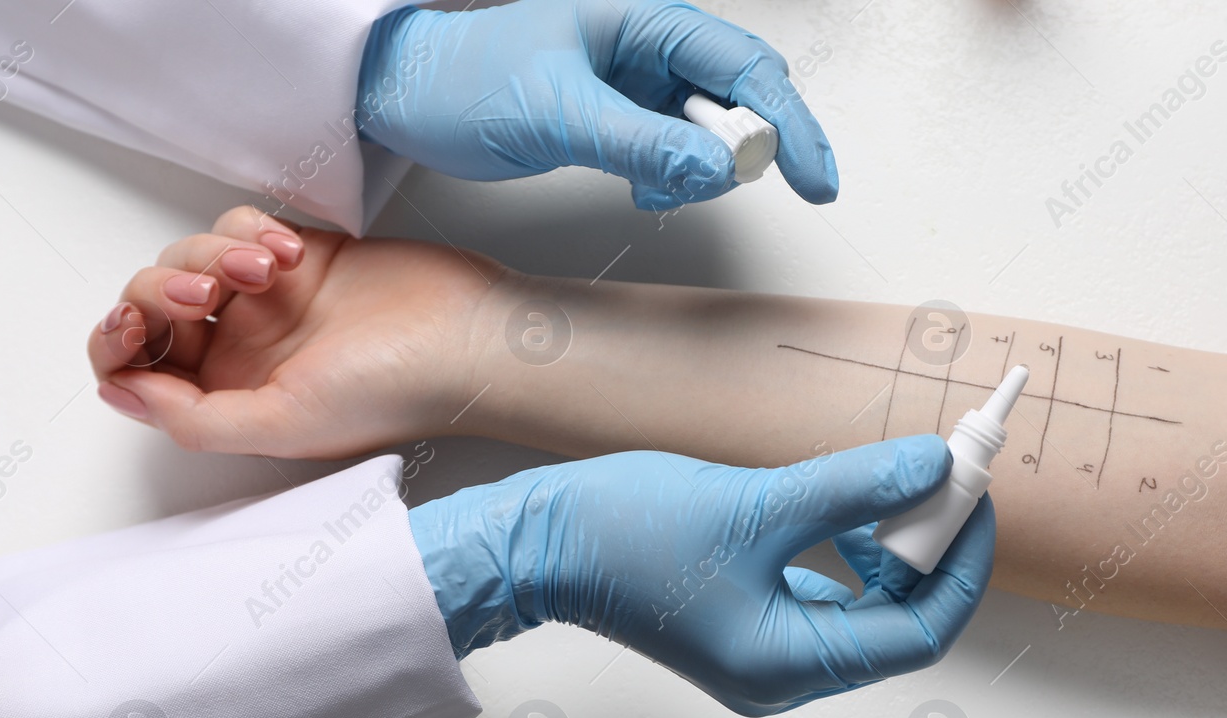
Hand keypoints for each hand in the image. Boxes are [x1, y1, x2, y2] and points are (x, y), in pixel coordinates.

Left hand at [86, 207, 496, 458]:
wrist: (465, 335)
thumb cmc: (392, 391)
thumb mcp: (283, 424)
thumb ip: (195, 419)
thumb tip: (121, 394)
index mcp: (229, 401)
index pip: (136, 372)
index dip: (116, 345)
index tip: (131, 326)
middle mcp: (241, 352)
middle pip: (152, 308)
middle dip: (163, 292)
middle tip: (207, 293)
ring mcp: (267, 301)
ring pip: (189, 257)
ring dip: (214, 254)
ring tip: (268, 269)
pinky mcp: (296, 255)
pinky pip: (236, 224)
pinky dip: (251, 230)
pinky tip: (293, 255)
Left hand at [356, 1, 837, 210]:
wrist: (410, 98)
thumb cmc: (466, 78)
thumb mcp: (558, 113)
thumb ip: (642, 144)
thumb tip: (717, 171)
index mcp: (646, 19)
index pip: (744, 68)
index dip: (789, 125)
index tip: (815, 178)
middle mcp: (653, 46)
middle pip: (742, 98)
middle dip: (746, 151)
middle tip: (722, 189)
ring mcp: (642, 84)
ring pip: (712, 134)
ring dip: (703, 174)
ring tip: (655, 189)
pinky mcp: (627, 119)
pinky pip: (679, 154)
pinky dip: (676, 182)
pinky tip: (644, 190)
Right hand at [407, 437, 994, 715]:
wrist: (541, 546)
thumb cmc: (627, 535)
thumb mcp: (757, 504)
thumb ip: (855, 487)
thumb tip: (935, 469)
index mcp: (788, 665)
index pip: (919, 633)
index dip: (962, 566)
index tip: (977, 500)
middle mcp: (783, 676)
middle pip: (897, 623)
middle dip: (927, 549)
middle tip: (939, 479)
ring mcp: (764, 657)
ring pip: (865, 609)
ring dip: (890, 548)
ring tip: (886, 487)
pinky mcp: (747, 628)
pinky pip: (827, 597)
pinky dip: (850, 553)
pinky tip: (844, 509)